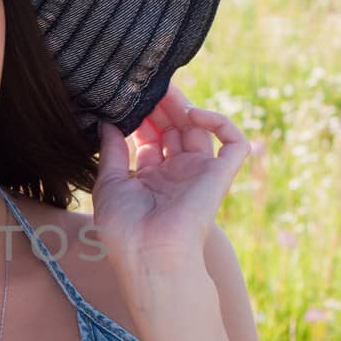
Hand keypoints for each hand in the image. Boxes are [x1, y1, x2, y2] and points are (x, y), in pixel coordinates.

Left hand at [92, 81, 250, 283]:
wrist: (150, 255)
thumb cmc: (125, 229)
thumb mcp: (108, 184)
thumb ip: (111, 151)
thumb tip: (106, 122)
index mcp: (149, 178)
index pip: (150, 138)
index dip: (141, 117)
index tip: (127, 98)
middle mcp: (175, 173)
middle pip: (173, 128)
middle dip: (160, 106)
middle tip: (146, 85)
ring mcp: (198, 173)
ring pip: (199, 128)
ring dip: (184, 106)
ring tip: (165, 90)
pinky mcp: (220, 175)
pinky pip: (233, 142)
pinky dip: (219, 122)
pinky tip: (194, 115)